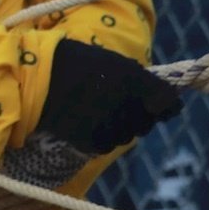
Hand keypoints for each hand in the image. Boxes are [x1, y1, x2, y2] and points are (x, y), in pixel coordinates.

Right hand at [36, 38, 182, 154]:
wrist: (35, 77)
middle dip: (136, 116)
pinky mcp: (93, 140)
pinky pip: (106, 145)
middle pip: (146, 122)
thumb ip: (144, 83)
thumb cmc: (75, 64)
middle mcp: (129, 104)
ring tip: (94, 112)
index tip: (157, 105)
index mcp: (136, 80)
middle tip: (112, 103)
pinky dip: (99, 137)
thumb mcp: (114, 64)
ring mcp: (112, 124)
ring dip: (118, 128)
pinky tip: (84, 123)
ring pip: (126, 136)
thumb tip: (173, 105)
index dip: (165, 105)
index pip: (168, 102)